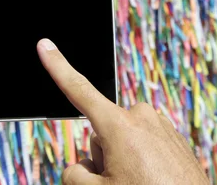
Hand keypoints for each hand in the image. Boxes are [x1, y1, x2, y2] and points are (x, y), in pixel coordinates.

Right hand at [37, 39, 208, 184]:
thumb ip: (75, 174)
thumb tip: (80, 166)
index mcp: (119, 126)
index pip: (79, 91)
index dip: (58, 66)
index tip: (45, 45)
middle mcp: (140, 117)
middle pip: (101, 133)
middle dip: (104, 156)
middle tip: (121, 181)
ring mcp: (159, 125)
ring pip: (122, 139)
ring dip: (124, 159)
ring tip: (141, 182)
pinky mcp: (172, 135)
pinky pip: (143, 143)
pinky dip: (142, 160)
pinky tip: (152, 179)